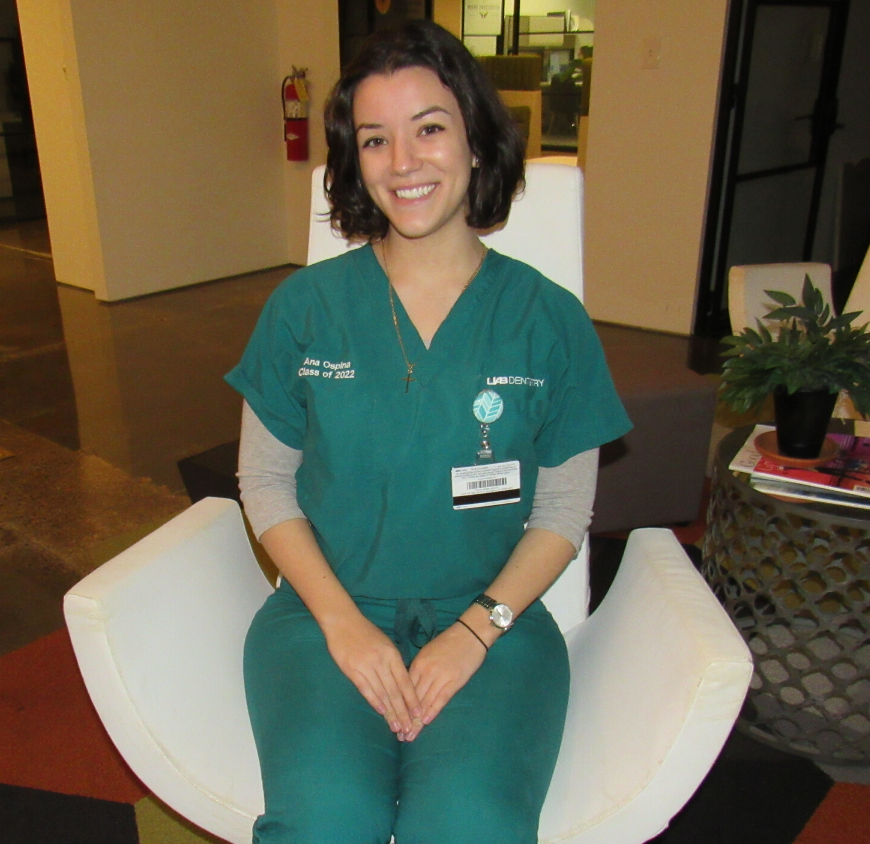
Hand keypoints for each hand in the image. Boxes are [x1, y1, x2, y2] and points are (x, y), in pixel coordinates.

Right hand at [322, 615, 421, 738]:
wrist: (343, 622)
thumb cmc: (366, 633)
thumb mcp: (385, 643)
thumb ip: (393, 661)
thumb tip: (403, 682)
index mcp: (392, 654)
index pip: (405, 681)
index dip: (412, 699)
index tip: (419, 713)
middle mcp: (381, 661)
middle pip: (395, 691)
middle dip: (403, 711)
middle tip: (409, 728)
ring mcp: (366, 665)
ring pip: (381, 693)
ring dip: (389, 712)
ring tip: (396, 727)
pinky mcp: (352, 669)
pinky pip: (365, 688)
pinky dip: (374, 701)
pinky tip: (381, 712)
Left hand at [408, 622, 487, 731]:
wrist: (470, 633)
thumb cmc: (449, 642)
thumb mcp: (428, 652)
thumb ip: (419, 669)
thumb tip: (409, 686)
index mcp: (418, 663)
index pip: (404, 689)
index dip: (398, 707)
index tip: (392, 721)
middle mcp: (426, 671)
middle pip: (413, 699)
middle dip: (406, 719)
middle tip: (399, 736)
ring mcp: (440, 676)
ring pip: (425, 701)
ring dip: (417, 721)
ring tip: (410, 736)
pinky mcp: (454, 680)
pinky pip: (441, 697)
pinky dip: (433, 710)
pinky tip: (425, 722)